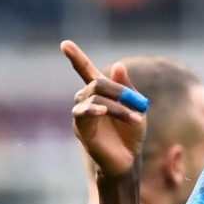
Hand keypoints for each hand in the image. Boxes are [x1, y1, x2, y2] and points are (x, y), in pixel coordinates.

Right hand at [62, 40, 145, 177]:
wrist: (129, 160)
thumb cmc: (131, 134)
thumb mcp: (136, 107)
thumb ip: (127, 88)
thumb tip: (119, 65)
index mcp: (100, 93)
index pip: (85, 71)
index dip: (76, 57)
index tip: (65, 43)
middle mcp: (86, 101)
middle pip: (96, 84)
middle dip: (119, 91)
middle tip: (139, 104)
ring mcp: (82, 115)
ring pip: (94, 97)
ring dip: (117, 106)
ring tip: (135, 119)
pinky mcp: (81, 129)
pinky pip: (83, 112)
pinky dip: (95, 109)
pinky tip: (104, 111)